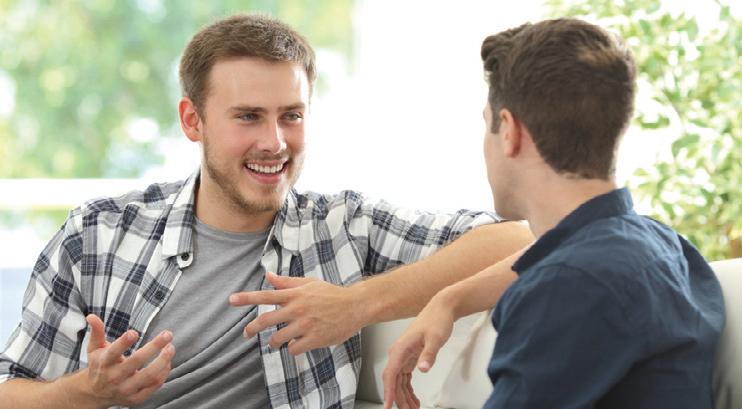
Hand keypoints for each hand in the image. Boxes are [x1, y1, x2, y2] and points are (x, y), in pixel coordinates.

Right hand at [79, 314, 174, 407]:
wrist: (95, 393)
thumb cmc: (99, 365)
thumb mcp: (94, 348)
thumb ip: (97, 331)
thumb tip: (92, 315)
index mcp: (104, 362)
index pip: (113, 352)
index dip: (123, 342)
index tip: (134, 332)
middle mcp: (114, 377)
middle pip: (136, 362)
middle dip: (154, 346)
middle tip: (167, 334)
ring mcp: (125, 389)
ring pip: (148, 376)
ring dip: (163, 361)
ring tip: (171, 348)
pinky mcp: (135, 399)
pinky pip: (153, 386)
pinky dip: (163, 374)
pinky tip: (167, 362)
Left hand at [229, 272, 365, 354]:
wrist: (355, 306)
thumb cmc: (331, 294)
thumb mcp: (309, 283)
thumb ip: (287, 282)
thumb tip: (269, 275)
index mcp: (295, 294)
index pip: (266, 295)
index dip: (247, 298)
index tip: (232, 300)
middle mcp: (297, 309)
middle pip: (266, 320)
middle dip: (252, 329)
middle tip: (246, 334)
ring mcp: (305, 325)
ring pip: (278, 339)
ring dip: (274, 342)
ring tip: (276, 341)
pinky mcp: (314, 339)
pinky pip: (293, 348)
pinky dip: (292, 348)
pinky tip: (297, 344)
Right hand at [382, 294, 455, 408]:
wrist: (441, 308)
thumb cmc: (437, 320)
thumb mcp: (435, 338)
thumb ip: (429, 354)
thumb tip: (423, 368)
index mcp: (400, 348)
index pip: (390, 375)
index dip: (388, 392)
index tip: (388, 406)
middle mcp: (398, 352)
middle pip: (394, 381)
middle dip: (398, 398)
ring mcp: (404, 355)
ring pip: (399, 381)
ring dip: (404, 395)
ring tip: (412, 408)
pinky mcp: (410, 356)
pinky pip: (405, 376)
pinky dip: (408, 388)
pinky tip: (413, 398)